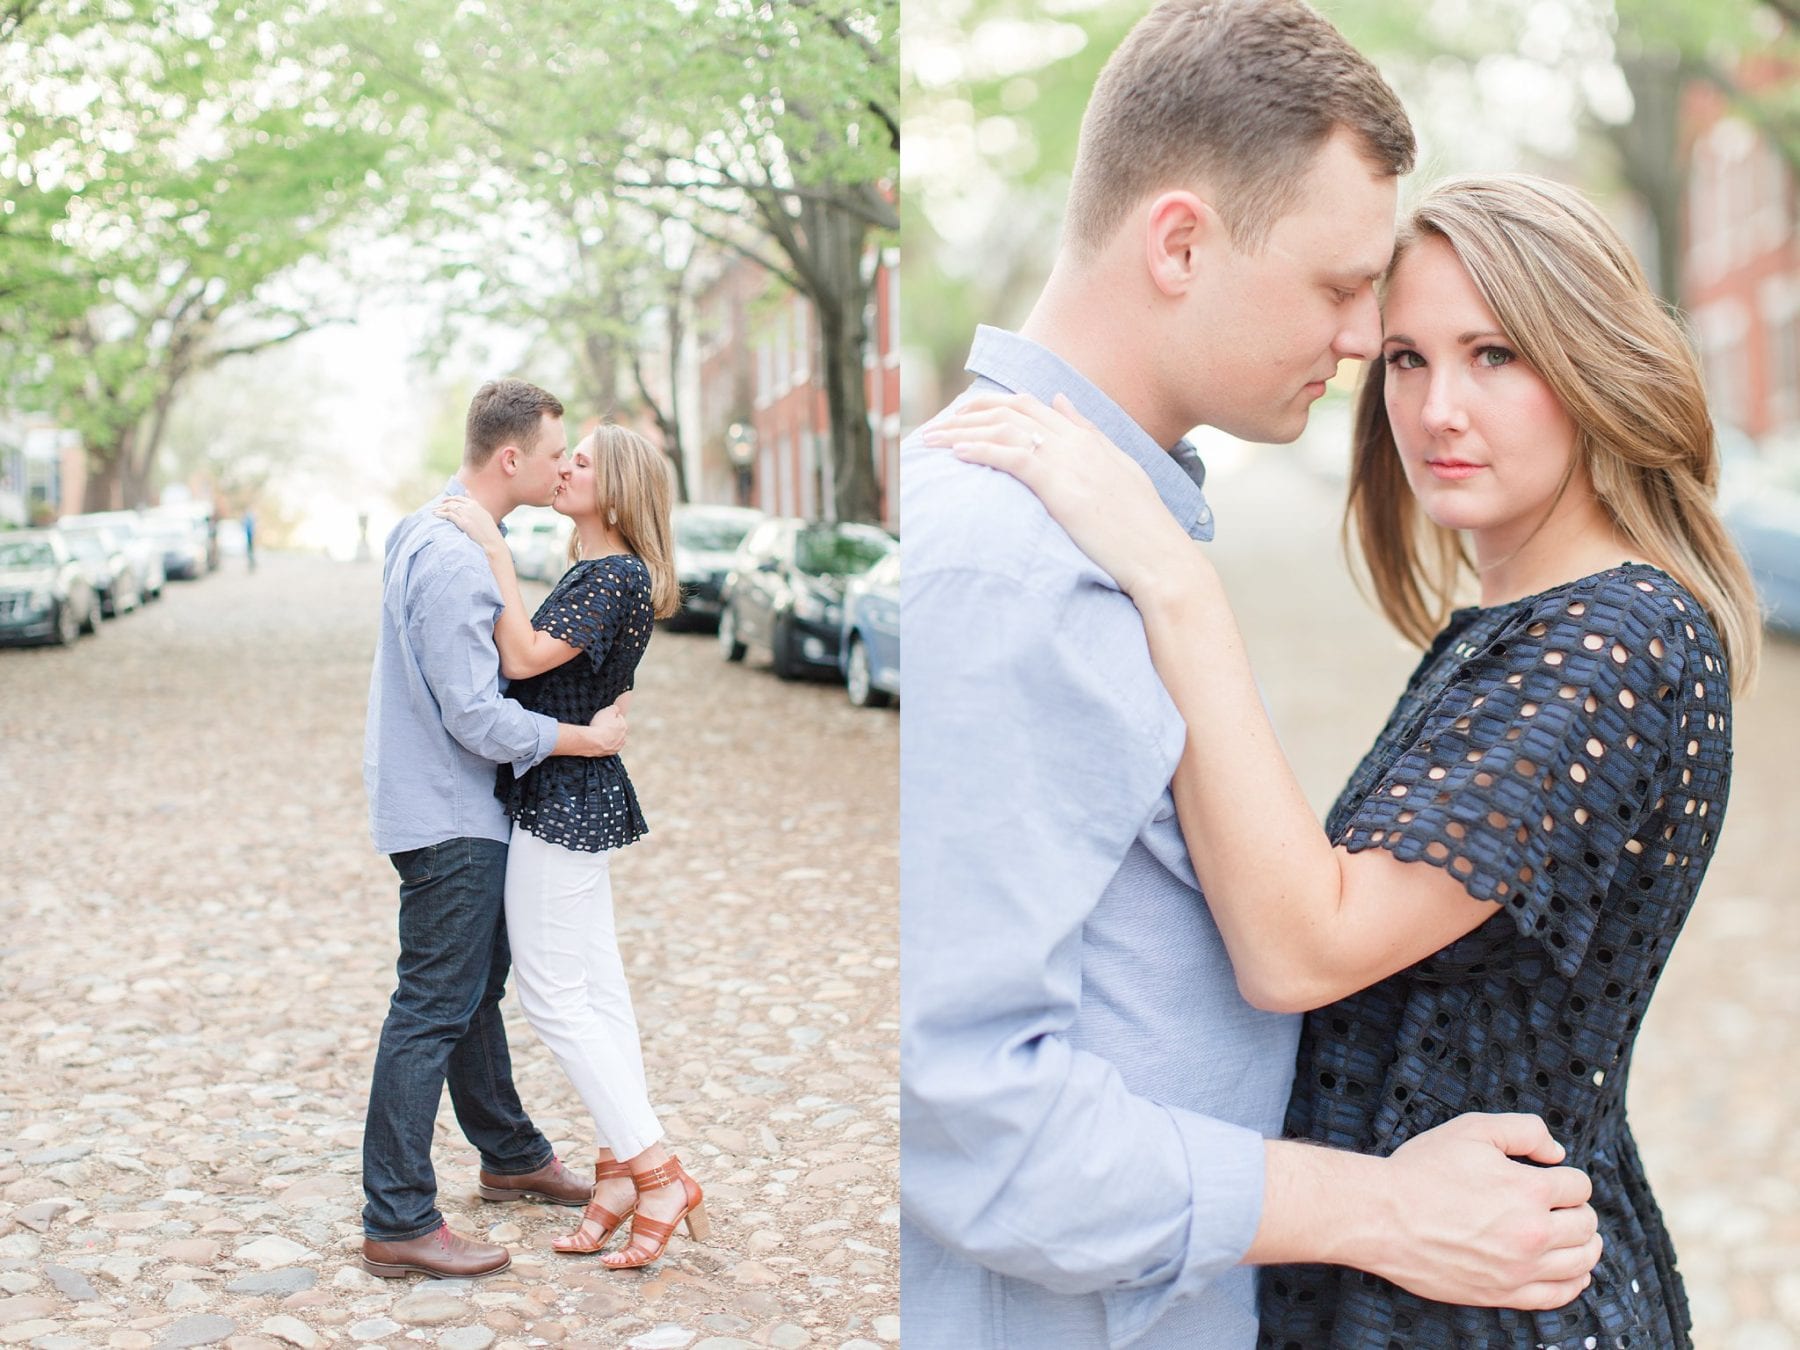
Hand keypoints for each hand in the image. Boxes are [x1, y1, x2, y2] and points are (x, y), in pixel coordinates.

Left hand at [435, 496, 504, 551]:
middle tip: (436, 507)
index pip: (459, 498)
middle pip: (453, 502)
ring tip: (433, 511)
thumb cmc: (489, 530)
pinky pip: (449, 515)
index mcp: (476, 505)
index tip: (444, 501)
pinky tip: (436, 515)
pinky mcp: (464, 522)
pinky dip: (441, 514)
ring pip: (449, 507)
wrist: (492, 541)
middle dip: (443, 504)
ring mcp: (467, 514)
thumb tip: (467, 492)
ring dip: (440, 509)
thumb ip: (475, 503)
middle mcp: (471, 507)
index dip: (450, 499)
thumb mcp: (483, 513)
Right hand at [588, 702, 627, 755]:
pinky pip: (607, 747)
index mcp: (624, 726)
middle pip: (616, 730)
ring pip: (612, 740)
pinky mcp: (609, 754)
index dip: (610, 717)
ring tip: (597, 734)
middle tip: (599, 725)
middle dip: (609, 727)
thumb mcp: (608, 710)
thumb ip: (614, 708)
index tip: (603, 717)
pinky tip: (597, 742)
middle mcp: (623, 738)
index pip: (618, 718)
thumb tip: (616, 709)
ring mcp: (616, 747)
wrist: (592, 741)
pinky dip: (603, 744)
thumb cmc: (600, 725)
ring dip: (607, 737)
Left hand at [920, 392, 1198, 597]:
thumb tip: (1060, 400)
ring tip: (930, 440)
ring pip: (1005, 428)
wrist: (1160, 558)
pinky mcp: (1060, 485)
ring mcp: (1069, 460)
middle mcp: (1076, 441)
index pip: (1032, 404)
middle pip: (1011, 409)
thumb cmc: (1141, 527)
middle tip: (934, 426)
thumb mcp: (1118, 469)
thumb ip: (1088, 433)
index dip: (991, 404)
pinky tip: (955, 454)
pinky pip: (1011, 457)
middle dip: (967, 412)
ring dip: (961, 431)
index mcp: (1089, 438)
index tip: (961, 413)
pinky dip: (979, 450)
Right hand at [1370, 1113, 1600, 1309]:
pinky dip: (1574, 1283)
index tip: (1551, 1177)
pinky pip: (1559, 1295)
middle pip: (1585, 1224)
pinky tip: (1572, 1272)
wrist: (1382, 1216)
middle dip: (1577, 1209)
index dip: (1567, 1177)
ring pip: (1581, 1262)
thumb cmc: (1422, 1170)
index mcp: (1528, 1190)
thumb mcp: (1471, 1129)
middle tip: (1559, 1204)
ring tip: (1570, 1234)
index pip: (1579, 1186)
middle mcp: (1533, 1232)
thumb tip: (1557, 1152)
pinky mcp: (1504, 1293)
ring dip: (1584, 1245)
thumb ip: (1524, 1130)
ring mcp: (1520, 1268)